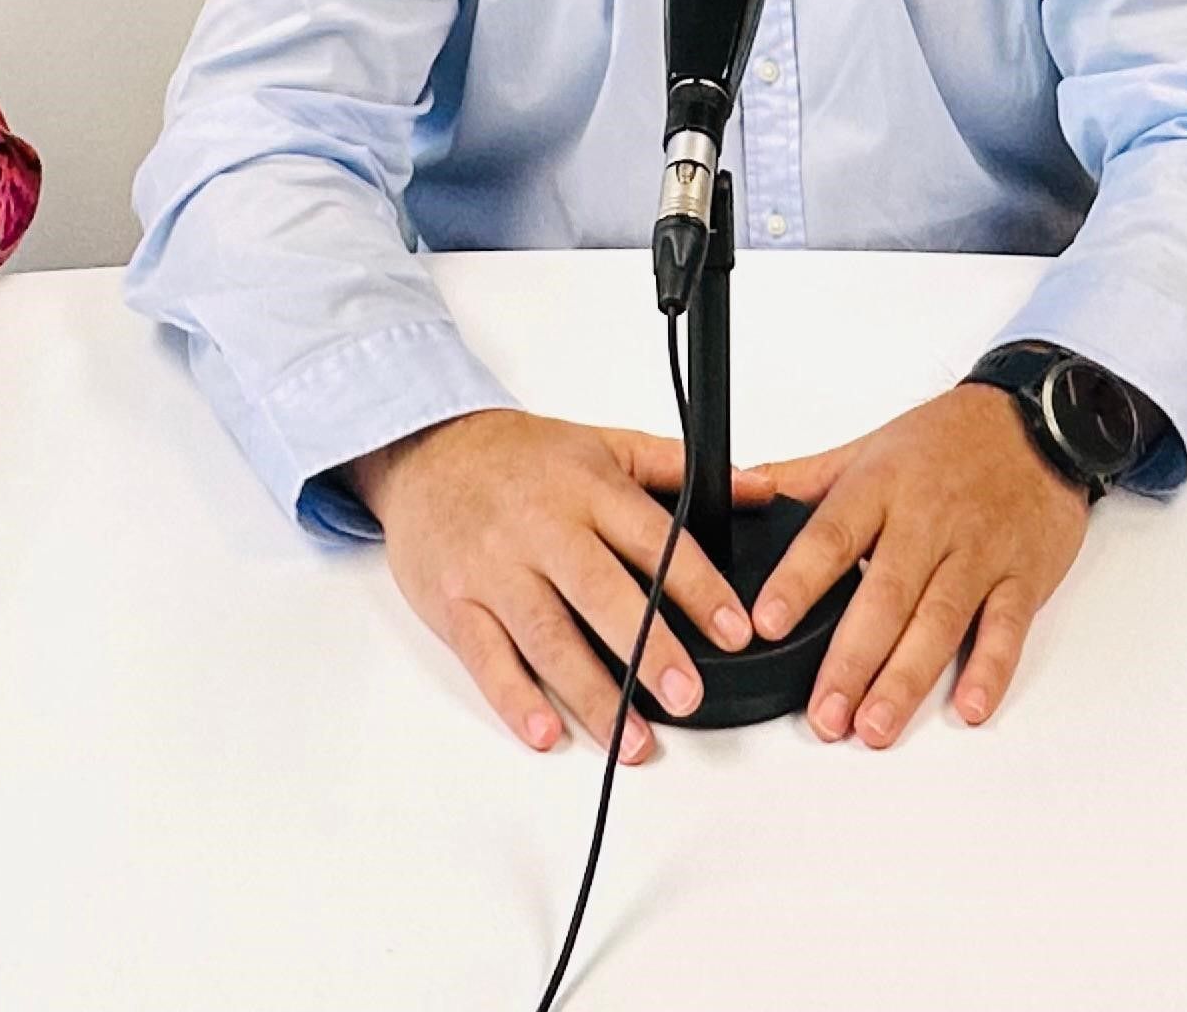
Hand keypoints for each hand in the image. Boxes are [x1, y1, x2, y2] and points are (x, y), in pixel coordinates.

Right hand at [350, 408, 760, 762]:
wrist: (427, 451)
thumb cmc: (520, 457)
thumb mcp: (604, 445)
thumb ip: (679, 469)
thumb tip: (759, 487)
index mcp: (586, 489)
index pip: (654, 540)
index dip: (698, 587)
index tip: (735, 630)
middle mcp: (542, 529)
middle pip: (602, 594)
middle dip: (648, 650)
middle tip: (689, 695)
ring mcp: (495, 569)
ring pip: (547, 637)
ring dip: (591, 695)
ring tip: (634, 740)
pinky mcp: (456, 603)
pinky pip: (486, 656)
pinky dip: (515, 699)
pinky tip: (546, 733)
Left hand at [746, 384, 1087, 747]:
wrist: (1039, 422)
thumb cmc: (949, 439)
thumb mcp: (870, 448)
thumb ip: (806, 479)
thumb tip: (741, 489)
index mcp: (882, 487)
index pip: (831, 537)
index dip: (797, 582)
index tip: (766, 624)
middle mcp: (929, 522)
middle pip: (886, 596)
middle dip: (852, 660)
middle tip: (825, 714)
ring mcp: (979, 552)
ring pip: (940, 621)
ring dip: (906, 679)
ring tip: (875, 726)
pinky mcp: (1023, 577)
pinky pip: (1007, 627)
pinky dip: (990, 669)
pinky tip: (969, 705)